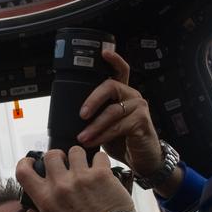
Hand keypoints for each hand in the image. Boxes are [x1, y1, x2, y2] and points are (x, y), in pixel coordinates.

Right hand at [15, 145, 134, 211]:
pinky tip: (101, 170)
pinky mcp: (101, 174)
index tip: (33, 162)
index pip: (23, 172)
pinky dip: (100, 161)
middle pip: (51, 155)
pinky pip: (99, 156)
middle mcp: (60, 185)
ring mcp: (81, 178)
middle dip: (57, 156)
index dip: (26, 162)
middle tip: (65, 163)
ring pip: (75, 150)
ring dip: (79, 157)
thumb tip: (29, 211)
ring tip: (85, 166)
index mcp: (46, 199)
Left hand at [75, 48, 164, 182]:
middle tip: (81, 114)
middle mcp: (132, 96)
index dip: (113, 60)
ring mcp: (139, 107)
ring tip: (82, 137)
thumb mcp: (105, 124)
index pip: (120, 70)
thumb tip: (69, 115)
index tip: (102, 53)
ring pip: (112, 111)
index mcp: (123, 93)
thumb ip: (95, 115)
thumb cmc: (123, 140)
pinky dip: (103, 135)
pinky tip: (93, 141)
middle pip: (111, 86)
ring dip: (94, 126)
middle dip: (93, 99)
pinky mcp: (142, 122)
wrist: (142, 159)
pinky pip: (118, 126)